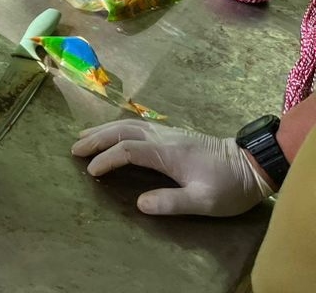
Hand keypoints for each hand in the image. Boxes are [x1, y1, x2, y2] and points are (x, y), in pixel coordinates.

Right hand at [71, 120, 273, 216]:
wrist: (253, 164)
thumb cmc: (229, 186)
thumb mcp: (204, 201)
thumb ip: (171, 202)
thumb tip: (139, 203)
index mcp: (166, 152)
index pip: (126, 150)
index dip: (105, 159)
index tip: (90, 172)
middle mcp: (163, 137)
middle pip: (122, 131)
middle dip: (96, 138)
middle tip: (73, 148)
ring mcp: (168, 133)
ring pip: (128, 124)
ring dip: (104, 130)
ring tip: (84, 137)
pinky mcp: (173, 134)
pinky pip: (137, 125)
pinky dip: (118, 128)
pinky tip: (114, 133)